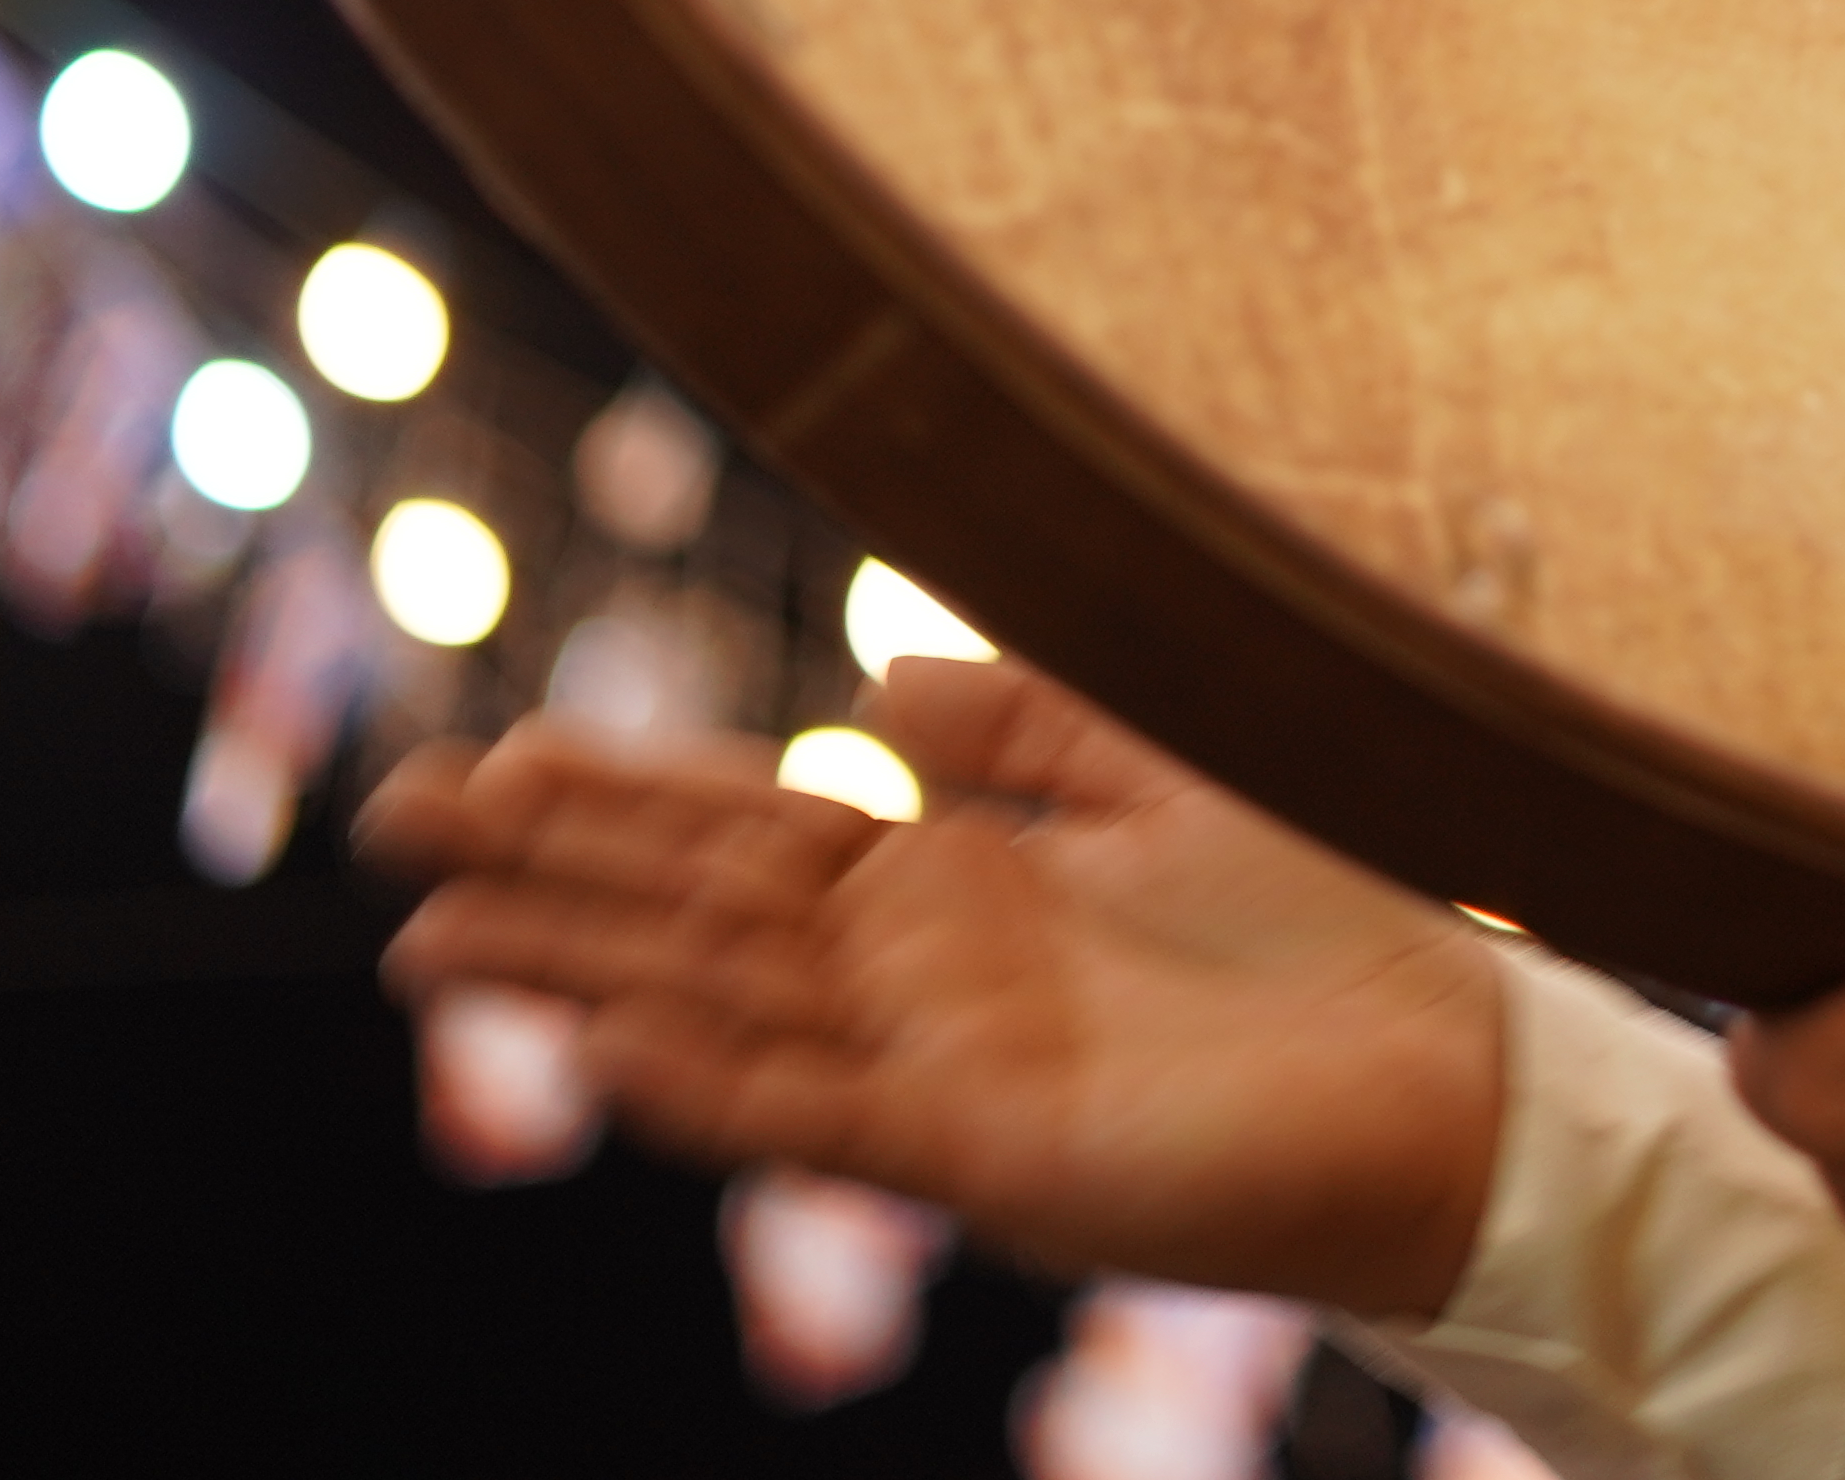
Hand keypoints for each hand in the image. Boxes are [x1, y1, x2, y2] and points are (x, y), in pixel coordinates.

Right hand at [359, 658, 1504, 1317]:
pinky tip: (613, 1047)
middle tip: (389, 827)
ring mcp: (941, 1075)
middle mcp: (919, 984)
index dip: (617, 797)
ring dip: (579, 979)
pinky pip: (824, 1116)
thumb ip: (1029, 722)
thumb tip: (872, 691)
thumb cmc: (1336, 937)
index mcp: (954, 891)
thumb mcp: (1168, 772)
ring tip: (432, 943)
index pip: (745, 832)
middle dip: (547, 874)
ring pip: (720, 1014)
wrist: (1454, 1077)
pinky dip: (714, 1079)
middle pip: (694, 913)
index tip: (484, 757)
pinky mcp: (992, 1153)